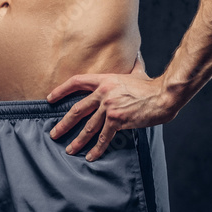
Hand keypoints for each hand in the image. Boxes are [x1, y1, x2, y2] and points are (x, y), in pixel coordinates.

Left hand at [46, 52, 178, 160]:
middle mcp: (103, 93)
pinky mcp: (118, 120)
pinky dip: (97, 148)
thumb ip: (132, 65)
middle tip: (54, 134)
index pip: (77, 82)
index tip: (50, 99)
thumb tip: (135, 55)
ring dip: (78, 140)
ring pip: (88, 127)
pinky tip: (91, 156)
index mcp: (105, 80)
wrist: (161, 96)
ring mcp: (109, 107)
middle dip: (64, 124)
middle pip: (77, 109)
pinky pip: (104, 137)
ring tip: (69, 149)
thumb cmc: (150, 86)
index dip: (61, 90)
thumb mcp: (137, 72)